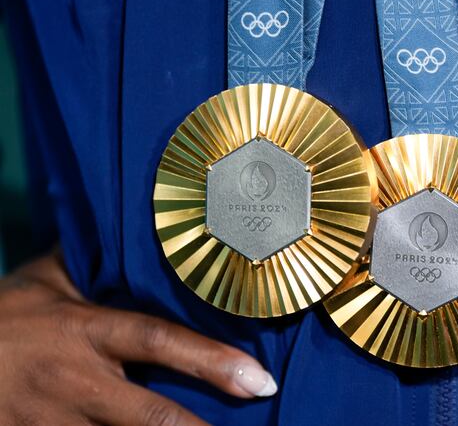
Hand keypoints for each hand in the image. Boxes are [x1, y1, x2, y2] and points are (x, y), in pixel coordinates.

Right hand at [0, 252, 276, 424]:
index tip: (260, 381)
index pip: (159, 342)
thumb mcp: (47, 279)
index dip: (212, 361)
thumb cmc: (4, 314)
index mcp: (85, 329)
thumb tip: (139, 224)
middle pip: (149, 414)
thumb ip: (96, 263)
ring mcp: (48, 420)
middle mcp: (73, 379)